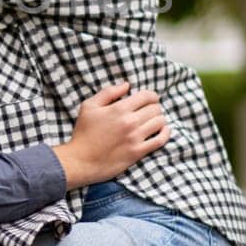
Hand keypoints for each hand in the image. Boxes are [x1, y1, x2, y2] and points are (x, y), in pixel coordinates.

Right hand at [51, 82, 168, 190]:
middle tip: (149, 111)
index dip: (152, 96)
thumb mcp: (89, 106)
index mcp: (119, 109)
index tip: (150, 99)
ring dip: (159, 120)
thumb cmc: (83, 133)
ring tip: (153, 121)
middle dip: (154, 108)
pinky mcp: (138, 152)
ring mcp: (135, 138)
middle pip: (155, 109)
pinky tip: (162, 131)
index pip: (147, 96)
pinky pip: (160, 140)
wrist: (80, 161)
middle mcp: (130, 122)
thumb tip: (126, 85)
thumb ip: (108, 92)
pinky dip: (165, 134)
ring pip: (160, 123)